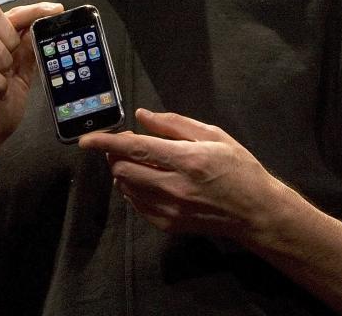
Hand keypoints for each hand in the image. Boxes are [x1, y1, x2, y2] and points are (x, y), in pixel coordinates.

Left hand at [79, 108, 280, 244]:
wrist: (256, 213)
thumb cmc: (239, 168)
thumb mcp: (213, 135)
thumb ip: (174, 124)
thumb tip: (142, 116)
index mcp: (186, 159)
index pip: (134, 148)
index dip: (105, 142)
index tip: (86, 139)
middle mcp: (174, 187)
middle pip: (122, 170)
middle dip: (115, 154)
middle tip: (126, 144)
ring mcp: (170, 209)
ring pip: (126, 187)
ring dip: (124, 171)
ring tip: (141, 161)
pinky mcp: (168, 225)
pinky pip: (136, 204)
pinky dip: (134, 189)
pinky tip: (149, 180)